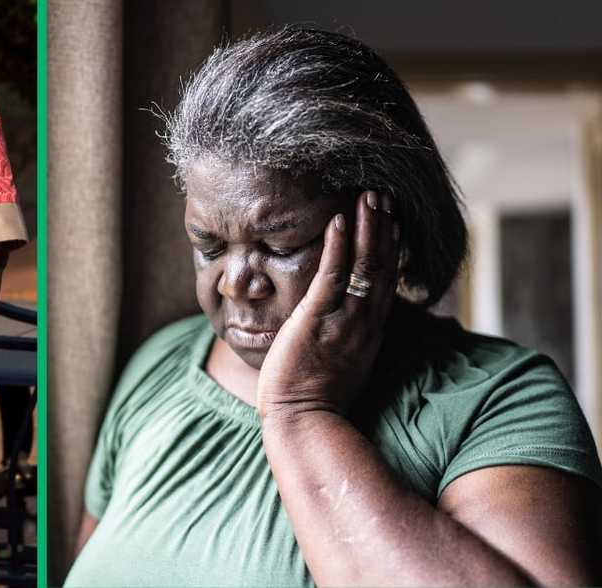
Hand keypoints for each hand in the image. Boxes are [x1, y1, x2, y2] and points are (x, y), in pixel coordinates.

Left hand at [257, 190, 399, 421]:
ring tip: (370, 195)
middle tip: (386, 194)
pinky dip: (337, 248)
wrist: (304, 425)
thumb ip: (348, 338)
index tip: (394, 219)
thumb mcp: (342, 363)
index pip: (387, 281)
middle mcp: (364, 323)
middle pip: (382, 266)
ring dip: (367, 228)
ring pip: (363, 266)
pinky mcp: (316, 322)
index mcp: (370, 331)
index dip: (392, 248)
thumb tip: (344, 323)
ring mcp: (343, 321)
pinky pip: (332, 278)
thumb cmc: (316, 400)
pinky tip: (338, 221)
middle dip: (385, 228)